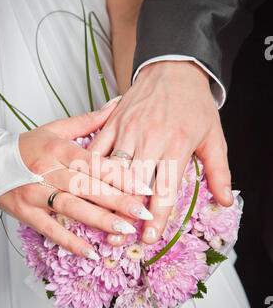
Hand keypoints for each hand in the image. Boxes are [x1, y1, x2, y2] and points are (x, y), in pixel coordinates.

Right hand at [0, 100, 152, 258]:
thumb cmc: (28, 146)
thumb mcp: (56, 128)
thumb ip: (88, 121)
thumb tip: (117, 104)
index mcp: (58, 149)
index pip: (93, 162)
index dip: (119, 174)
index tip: (143, 186)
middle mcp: (47, 170)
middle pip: (85, 185)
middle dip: (116, 200)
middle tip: (142, 212)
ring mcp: (35, 192)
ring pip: (70, 206)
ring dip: (98, 220)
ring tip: (124, 230)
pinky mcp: (26, 212)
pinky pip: (50, 229)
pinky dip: (70, 242)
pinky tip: (91, 252)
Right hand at [88, 61, 231, 245]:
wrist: (174, 67)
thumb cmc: (194, 104)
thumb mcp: (214, 136)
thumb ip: (219, 171)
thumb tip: (225, 200)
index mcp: (177, 144)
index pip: (165, 188)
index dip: (157, 216)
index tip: (150, 237)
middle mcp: (150, 139)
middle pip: (135, 184)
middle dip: (126, 214)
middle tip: (119, 240)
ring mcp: (128, 130)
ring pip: (113, 169)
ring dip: (105, 198)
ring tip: (99, 222)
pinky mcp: (113, 122)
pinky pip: (98, 148)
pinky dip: (90, 168)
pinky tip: (83, 187)